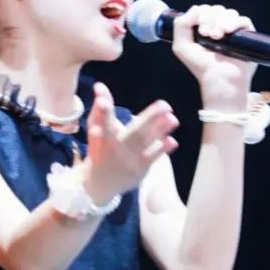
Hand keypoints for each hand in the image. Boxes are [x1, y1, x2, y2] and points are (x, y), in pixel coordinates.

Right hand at [80, 82, 178, 203]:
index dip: (103, 110)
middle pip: (134, 131)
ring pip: (145, 144)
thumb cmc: (99, 149)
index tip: (103, 101)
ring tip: (173, 119)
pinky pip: (151, 159)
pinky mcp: (138, 171)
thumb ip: (100, 108)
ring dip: (160, 131)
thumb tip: (100, 86)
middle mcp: (116, 148)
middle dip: (150, 117)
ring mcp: (128, 160)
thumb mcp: (95, 129)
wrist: (99, 183)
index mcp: (103, 135)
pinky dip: (161, 150)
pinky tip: (172, 140)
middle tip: (166, 105)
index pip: (103, 121)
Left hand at [171, 4, 258, 108]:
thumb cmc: (201, 66)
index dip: (201, 16)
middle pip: (216, 9)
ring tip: (217, 37)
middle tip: (207, 35)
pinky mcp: (247, 36)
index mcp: (205, 27)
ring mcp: (234, 31)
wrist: (217, 79)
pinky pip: (244, 20)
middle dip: (209, 19)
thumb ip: (180, 25)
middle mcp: (219, 27)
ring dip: (220, 22)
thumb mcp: (181, 46)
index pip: (204, 10)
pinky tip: (227, 32)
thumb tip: (196, 8)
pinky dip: (235, 22)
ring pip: (229, 12)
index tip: (200, 32)